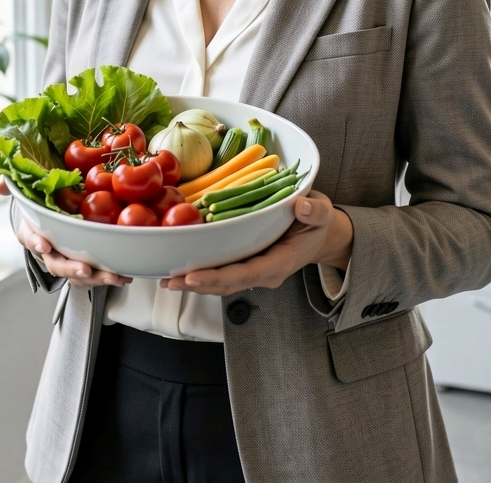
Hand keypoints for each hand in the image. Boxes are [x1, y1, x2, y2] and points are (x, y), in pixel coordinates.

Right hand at [0, 177, 131, 287]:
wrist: (50, 215)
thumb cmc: (40, 203)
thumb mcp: (26, 191)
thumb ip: (14, 186)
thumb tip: (0, 186)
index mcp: (32, 232)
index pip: (30, 238)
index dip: (35, 242)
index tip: (44, 244)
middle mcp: (48, 250)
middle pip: (56, 264)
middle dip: (71, 268)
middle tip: (84, 269)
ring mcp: (66, 258)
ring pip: (77, 274)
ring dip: (95, 277)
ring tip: (112, 276)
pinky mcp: (83, 263)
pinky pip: (93, 274)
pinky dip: (108, 276)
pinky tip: (124, 275)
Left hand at [159, 190, 352, 295]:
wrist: (321, 235)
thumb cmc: (318, 222)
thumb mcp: (322, 213)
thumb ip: (314, 211)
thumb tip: (300, 206)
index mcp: (280, 262)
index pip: (246, 273)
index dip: (218, 276)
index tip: (193, 276)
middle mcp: (265, 272)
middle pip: (227, 283)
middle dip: (197, 283)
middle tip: (170, 280)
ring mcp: (256, 271)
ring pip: (222, 283)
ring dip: (195, 283)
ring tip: (168, 279)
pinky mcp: (248, 265)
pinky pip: (224, 275)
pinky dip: (202, 274)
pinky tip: (182, 270)